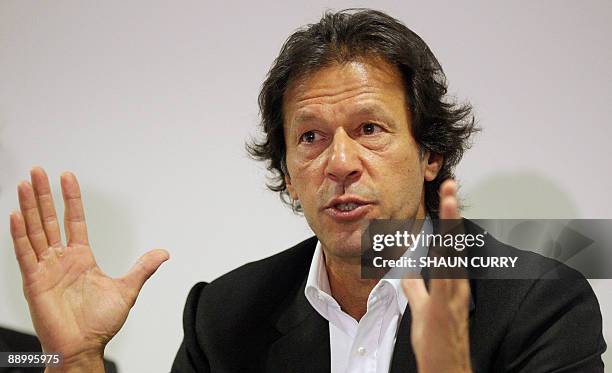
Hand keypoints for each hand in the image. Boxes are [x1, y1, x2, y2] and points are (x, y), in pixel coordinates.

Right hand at [9, 167, 168, 368]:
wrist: (84, 348)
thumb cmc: (100, 324)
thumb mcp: (127, 290)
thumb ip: (143, 268)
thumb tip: (163, 253)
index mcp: (81, 258)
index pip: (74, 220)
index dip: (71, 199)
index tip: (67, 177)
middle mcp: (61, 260)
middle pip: (50, 220)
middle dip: (45, 195)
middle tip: (40, 171)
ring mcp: (46, 269)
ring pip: (35, 231)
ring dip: (29, 207)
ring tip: (26, 184)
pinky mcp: (34, 282)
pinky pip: (25, 254)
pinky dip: (20, 234)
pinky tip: (16, 215)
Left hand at [401, 179, 471, 372]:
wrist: (444, 368)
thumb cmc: (435, 339)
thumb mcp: (421, 306)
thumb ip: (415, 288)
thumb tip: (407, 271)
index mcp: (448, 283)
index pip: (446, 245)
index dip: (446, 220)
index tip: (445, 195)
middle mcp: (454, 285)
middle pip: (453, 243)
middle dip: (452, 215)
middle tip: (451, 187)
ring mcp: (452, 296)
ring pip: (452, 254)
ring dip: (452, 227)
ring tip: (451, 203)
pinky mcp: (444, 309)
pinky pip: (445, 279)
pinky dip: (447, 261)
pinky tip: (446, 243)